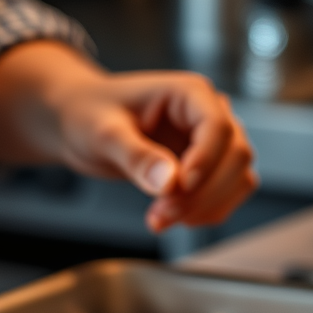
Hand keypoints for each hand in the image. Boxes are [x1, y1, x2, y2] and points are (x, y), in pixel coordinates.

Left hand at [0, 41, 257, 231]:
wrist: (75, 122)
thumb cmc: (86, 113)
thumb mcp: (103, 133)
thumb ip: (136, 156)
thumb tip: (170, 183)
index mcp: (188, 93)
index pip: (218, 127)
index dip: (205, 161)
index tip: (180, 187)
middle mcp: (207, 113)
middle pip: (234, 156)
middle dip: (201, 192)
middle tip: (160, 215)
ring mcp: (208, 141)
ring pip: (236, 177)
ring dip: (206, 206)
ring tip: (159, 219)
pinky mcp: (203, 166)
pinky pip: (226, 192)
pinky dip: (206, 211)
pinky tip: (172, 216)